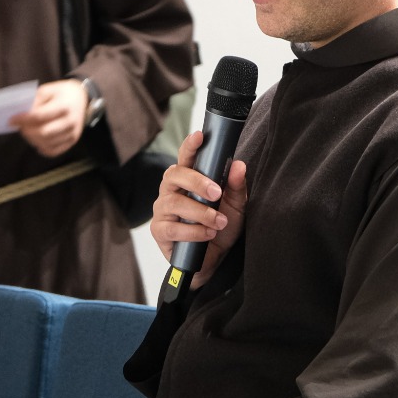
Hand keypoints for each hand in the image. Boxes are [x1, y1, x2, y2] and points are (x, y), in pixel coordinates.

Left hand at [10, 80, 88, 157]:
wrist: (81, 98)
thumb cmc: (61, 93)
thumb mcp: (47, 89)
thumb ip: (35, 100)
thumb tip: (23, 114)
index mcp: (64, 106)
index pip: (39, 116)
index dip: (23, 119)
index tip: (11, 120)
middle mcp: (70, 122)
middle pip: (43, 133)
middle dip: (27, 131)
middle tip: (20, 127)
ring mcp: (72, 133)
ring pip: (47, 144)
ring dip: (32, 140)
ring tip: (28, 132)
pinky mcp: (72, 141)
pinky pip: (54, 151)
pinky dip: (42, 149)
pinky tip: (37, 141)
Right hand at [148, 129, 248, 287]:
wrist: (213, 261)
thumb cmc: (221, 228)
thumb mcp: (236, 207)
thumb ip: (237, 187)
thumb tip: (239, 165)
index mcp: (188, 179)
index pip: (186, 157)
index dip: (190, 146)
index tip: (199, 136)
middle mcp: (171, 191)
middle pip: (174, 174)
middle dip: (197, 181)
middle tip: (217, 193)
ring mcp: (163, 210)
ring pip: (174, 203)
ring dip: (199, 212)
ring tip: (218, 221)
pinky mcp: (159, 231)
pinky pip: (171, 228)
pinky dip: (193, 231)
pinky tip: (207, 235)